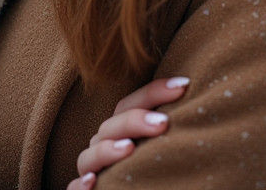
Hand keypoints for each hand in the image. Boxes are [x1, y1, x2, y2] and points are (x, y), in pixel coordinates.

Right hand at [66, 76, 189, 188]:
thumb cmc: (152, 168)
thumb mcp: (159, 144)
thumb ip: (167, 125)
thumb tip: (193, 91)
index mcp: (121, 128)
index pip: (132, 102)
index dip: (156, 91)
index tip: (184, 85)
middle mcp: (104, 144)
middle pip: (112, 125)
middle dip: (136, 120)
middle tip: (163, 123)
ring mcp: (91, 169)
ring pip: (89, 155)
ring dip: (108, 150)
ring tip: (129, 148)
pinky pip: (73, 188)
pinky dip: (80, 185)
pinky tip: (92, 182)